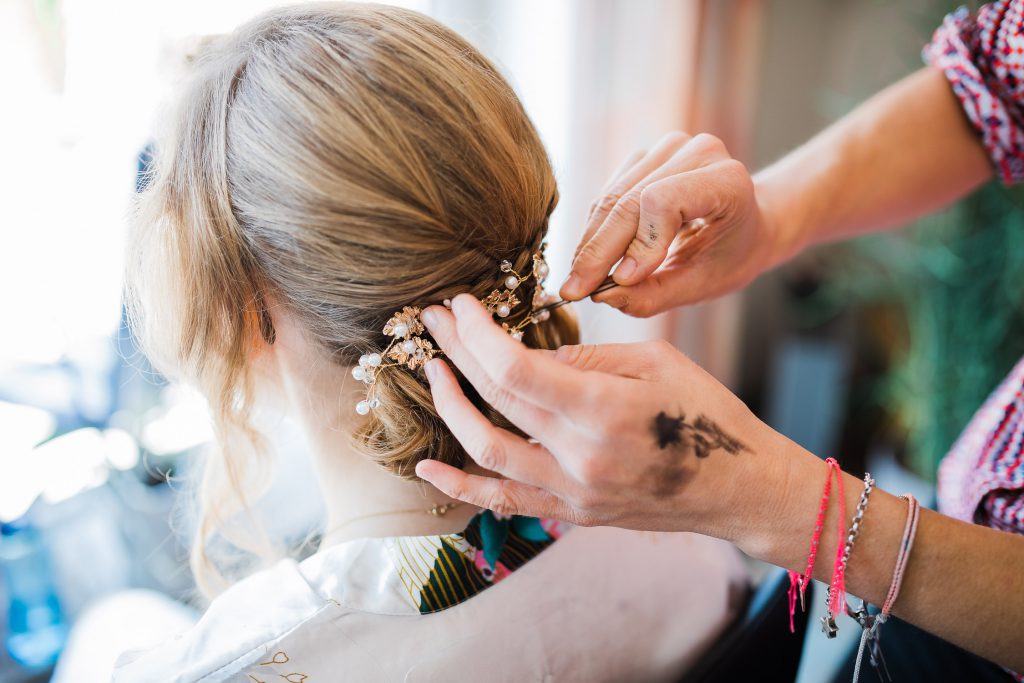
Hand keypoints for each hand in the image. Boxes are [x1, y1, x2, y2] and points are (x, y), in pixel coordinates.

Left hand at [415, 295, 783, 538]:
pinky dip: (461, 486)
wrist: (738, 489)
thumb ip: (588, 359)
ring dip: (450, 408)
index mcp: (604, 409)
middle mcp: (581, 455)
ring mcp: (573, 491)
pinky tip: (427, 468)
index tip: (460, 305)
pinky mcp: (572, 513)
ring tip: (434, 372)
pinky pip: (505, 502)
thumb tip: (532, 355)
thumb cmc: (707, 415)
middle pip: (496, 399)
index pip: (517, 367)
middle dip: (457, 353)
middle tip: (433, 321)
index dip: (478, 333)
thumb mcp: (656, 364)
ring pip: (487, 451)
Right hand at [561, 132, 775, 316]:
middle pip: (630, 201)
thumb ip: (655, 295)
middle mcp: (698, 152)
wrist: (746, 226)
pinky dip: (596, 228)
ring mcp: (669, 148)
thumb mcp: (701, 286)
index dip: (638, 241)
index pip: (664, 201)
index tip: (619, 281)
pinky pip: (607, 193)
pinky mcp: (645, 156)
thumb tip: (603, 296)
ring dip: (591, 242)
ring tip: (580, 280)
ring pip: (612, 198)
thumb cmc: (730, 256)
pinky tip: (594, 256)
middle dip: (599, 251)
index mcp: (727, 181)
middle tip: (575, 290)